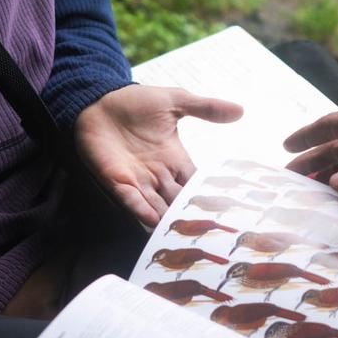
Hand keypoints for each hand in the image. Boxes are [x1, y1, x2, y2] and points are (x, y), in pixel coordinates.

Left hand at [72, 85, 242, 225]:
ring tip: (184, 237)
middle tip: (210, 234)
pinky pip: (132, 201)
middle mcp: (159, 174)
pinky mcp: (117, 181)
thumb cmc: (135, 102)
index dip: (209, 196)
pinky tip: (153, 221)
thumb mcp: (175, 102)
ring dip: (168, 220)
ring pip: (158, 207)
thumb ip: (205, 108)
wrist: (98, 100)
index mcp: (175, 158)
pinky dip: (142, 211)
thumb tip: (240, 110)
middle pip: (179, 201)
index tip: (228, 211)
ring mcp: (138, 180)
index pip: (196, 184)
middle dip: (191, 216)